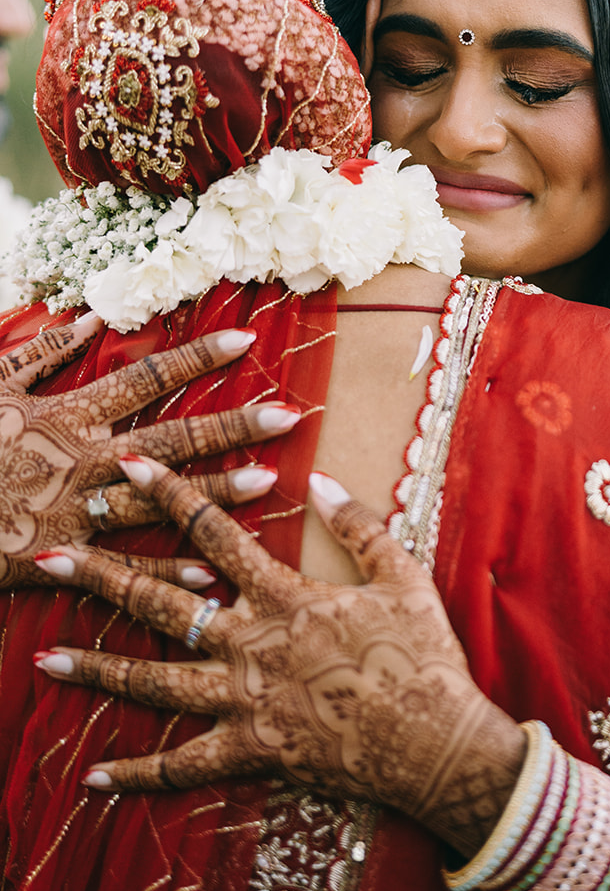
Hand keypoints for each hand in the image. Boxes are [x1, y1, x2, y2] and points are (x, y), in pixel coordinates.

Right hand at [0, 319, 300, 586]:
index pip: (146, 377)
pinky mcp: (61, 558)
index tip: (248, 341)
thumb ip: (39, 353)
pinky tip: (212, 573)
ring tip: (269, 482)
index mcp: (66, 411)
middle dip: (233, 425)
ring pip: (159, 501)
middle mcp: (82, 458)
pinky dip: (166, 571)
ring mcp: (74, 511)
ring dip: (215, 494)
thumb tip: (88, 318)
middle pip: (171, 436)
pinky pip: (123, 568)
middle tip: (289, 415)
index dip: (197, 358)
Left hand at [35, 457, 525, 855]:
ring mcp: (244, 703)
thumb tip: (318, 478)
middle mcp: (250, 645)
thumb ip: (357, 524)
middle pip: (162, 604)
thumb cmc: (423, 655)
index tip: (127, 465)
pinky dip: (137, 774)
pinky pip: (182, 768)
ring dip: (96, 670)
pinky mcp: (249, 753)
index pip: (214, 532)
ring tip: (42, 658)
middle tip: (48, 556)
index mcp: (285, 596)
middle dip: (101, 577)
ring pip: (153, 684)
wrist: (435, 743)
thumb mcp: (401, 575)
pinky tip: (92, 777)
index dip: (169, 494)